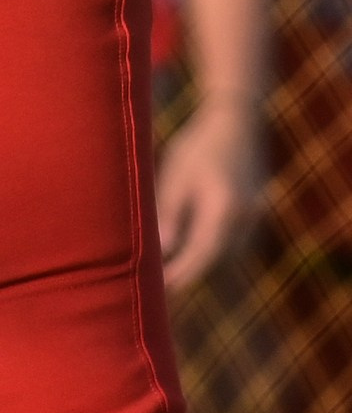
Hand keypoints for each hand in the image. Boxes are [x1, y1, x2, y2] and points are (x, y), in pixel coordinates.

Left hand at [156, 97, 264, 288]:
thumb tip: (163, 251)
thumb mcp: (174, 177)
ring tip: (168, 270)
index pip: (203, 255)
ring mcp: (255, 217)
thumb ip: (170, 215)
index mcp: (224, 209)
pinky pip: (233, 242)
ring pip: (228, 254)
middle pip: (218, 260)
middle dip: (190, 274)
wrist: (235, 123)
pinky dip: (213, 250)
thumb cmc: (196, 146)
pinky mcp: (255, 214)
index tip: (160, 290)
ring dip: (202, 264)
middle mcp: (246, 218)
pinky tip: (189, 250)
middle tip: (157, 284)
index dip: (181, 275)